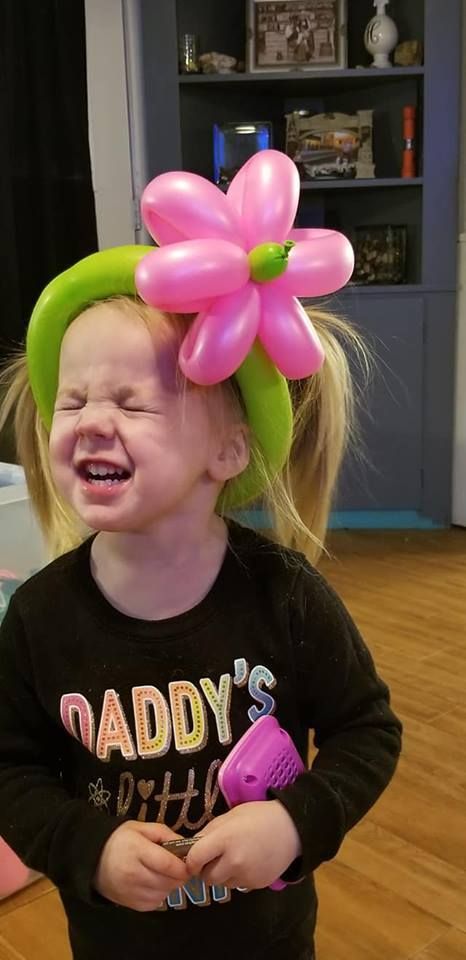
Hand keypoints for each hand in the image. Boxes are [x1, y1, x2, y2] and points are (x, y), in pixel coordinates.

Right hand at [93, 821, 189, 910]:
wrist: (93, 860)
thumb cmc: (120, 840)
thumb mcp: (141, 828)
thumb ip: (165, 834)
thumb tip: (186, 846)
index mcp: (137, 851)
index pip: (168, 864)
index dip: (184, 865)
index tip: (189, 861)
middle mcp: (133, 874)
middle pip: (169, 881)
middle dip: (179, 875)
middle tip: (176, 865)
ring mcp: (131, 892)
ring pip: (165, 893)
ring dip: (170, 885)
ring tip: (163, 873)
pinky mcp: (131, 905)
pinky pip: (156, 903)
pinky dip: (160, 894)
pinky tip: (153, 883)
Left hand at [185, 800, 301, 889]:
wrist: (291, 828)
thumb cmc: (258, 816)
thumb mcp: (230, 816)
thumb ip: (209, 832)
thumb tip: (192, 847)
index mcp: (225, 839)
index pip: (195, 859)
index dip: (190, 860)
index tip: (193, 858)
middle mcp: (234, 861)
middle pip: (207, 877)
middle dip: (206, 869)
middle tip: (215, 858)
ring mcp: (246, 876)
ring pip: (222, 883)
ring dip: (222, 874)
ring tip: (235, 858)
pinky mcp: (257, 885)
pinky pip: (238, 885)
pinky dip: (238, 877)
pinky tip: (249, 862)